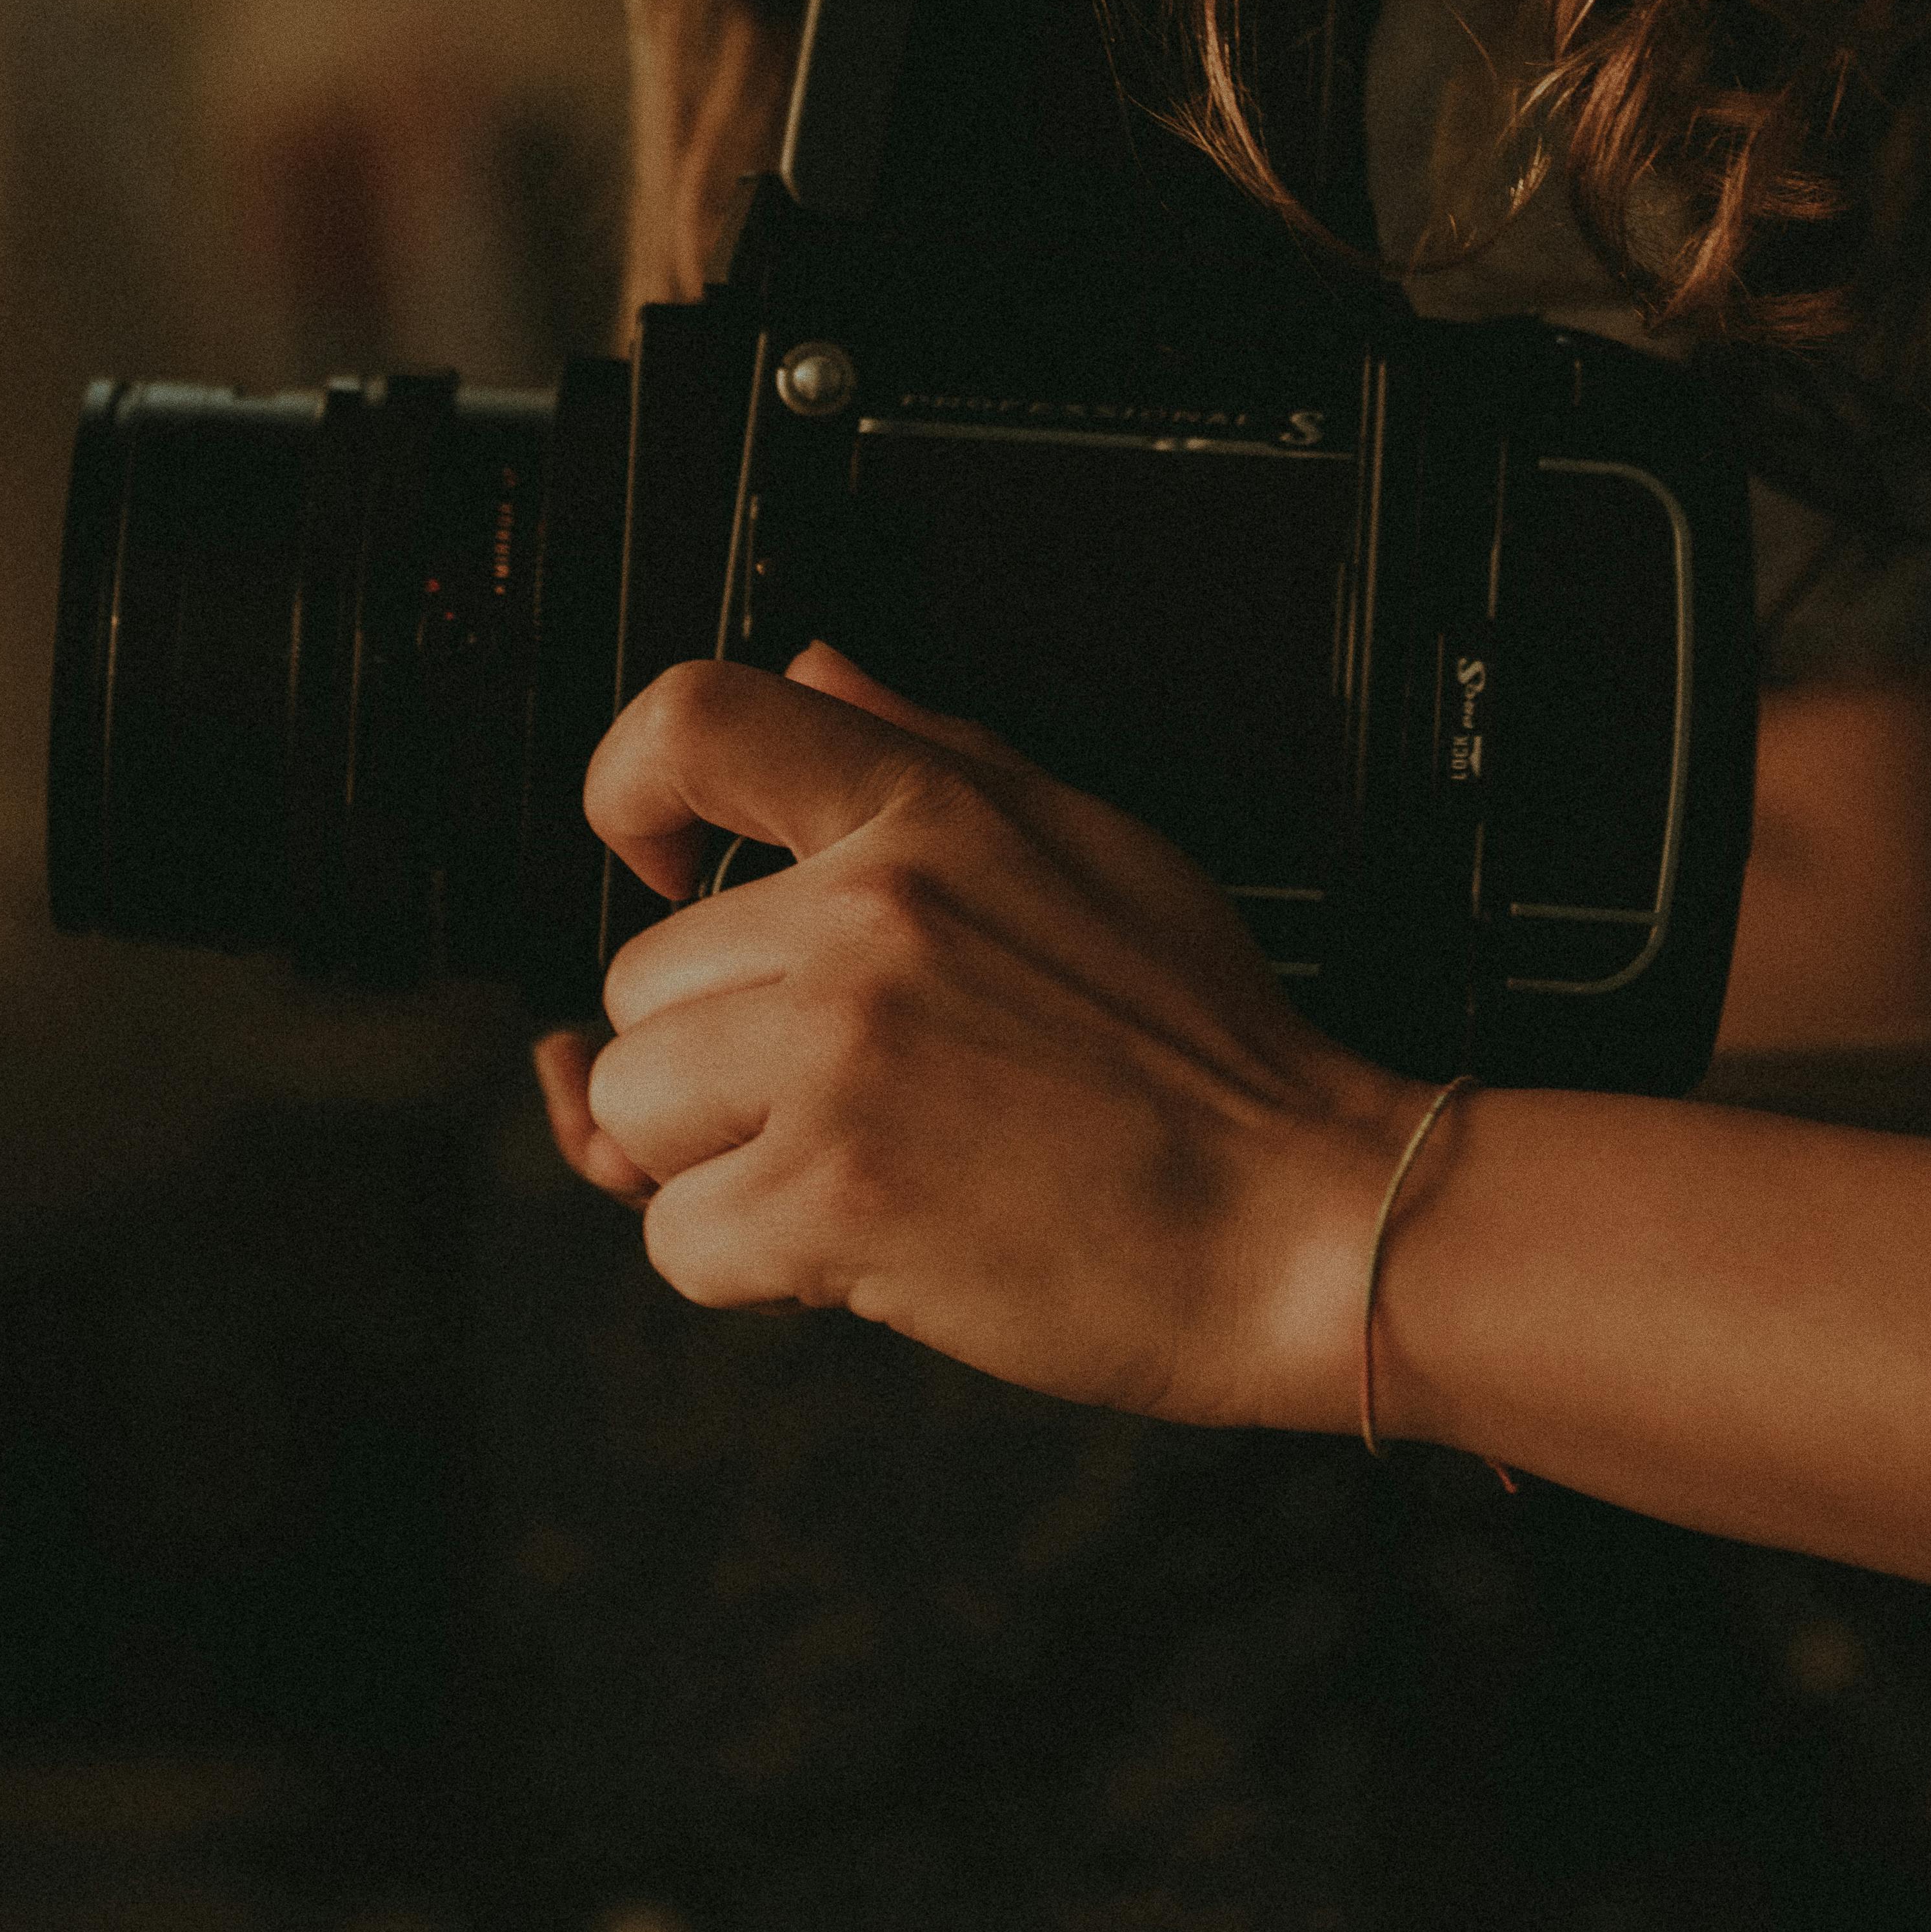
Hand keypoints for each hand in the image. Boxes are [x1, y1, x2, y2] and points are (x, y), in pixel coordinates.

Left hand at [530, 645, 1413, 1429]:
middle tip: (848, 1089)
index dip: (626, 788)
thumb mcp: (1082, 837)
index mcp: (923, 815)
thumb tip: (814, 663)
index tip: (651, 860)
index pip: (693, 721)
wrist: (1304, 1214)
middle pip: (642, 981)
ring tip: (864, 1160)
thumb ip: (923, 745)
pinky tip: (864, 1243)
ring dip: (722, 1163)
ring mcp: (839, 1055)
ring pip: (637, 1110)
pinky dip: (753, 1268)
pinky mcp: (829, 1197)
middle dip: (716, 1054)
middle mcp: (864, 917)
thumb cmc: (1209, 1049)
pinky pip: (679, 1238)